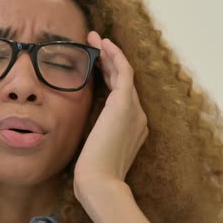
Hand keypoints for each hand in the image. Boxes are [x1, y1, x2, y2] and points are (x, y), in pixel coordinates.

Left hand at [74, 31, 148, 187]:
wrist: (100, 183)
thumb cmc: (93, 175)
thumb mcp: (94, 153)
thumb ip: (94, 139)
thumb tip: (84, 136)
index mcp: (132, 129)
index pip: (121, 96)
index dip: (109, 77)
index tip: (95, 65)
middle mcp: (138, 117)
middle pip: (124, 82)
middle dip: (109, 61)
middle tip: (94, 45)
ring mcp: (134, 110)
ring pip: (124, 73)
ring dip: (110, 53)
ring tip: (94, 39)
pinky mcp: (124, 104)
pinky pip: (124, 71)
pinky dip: (115, 56)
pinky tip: (103, 45)